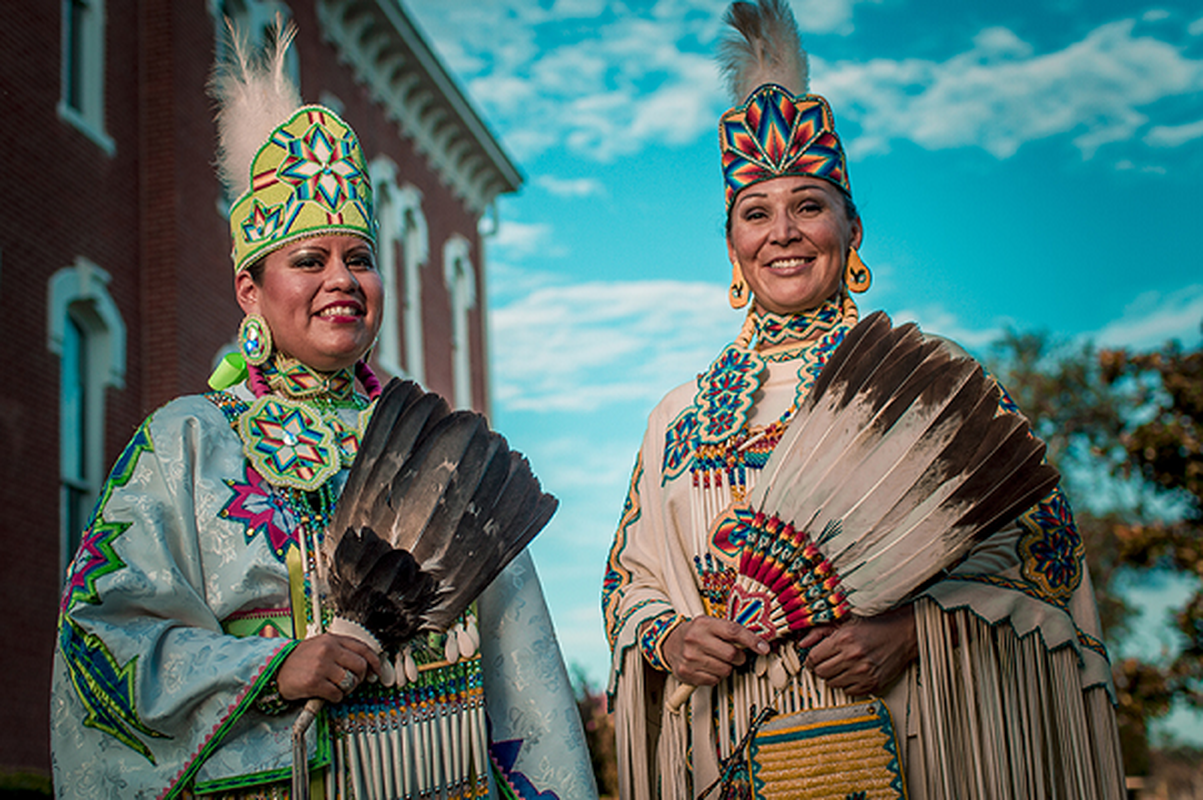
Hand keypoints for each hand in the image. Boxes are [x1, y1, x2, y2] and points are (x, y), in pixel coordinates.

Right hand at [276, 633, 381, 703]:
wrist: (274, 669)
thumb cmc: (298, 659)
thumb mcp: (319, 645)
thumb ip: (341, 650)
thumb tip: (365, 661)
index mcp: (332, 639)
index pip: (363, 648)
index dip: (374, 661)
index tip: (377, 671)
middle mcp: (328, 650)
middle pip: (360, 666)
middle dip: (360, 678)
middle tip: (352, 682)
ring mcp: (321, 666)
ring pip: (350, 681)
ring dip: (346, 689)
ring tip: (336, 688)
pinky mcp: (314, 682)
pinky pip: (337, 694)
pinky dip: (334, 697)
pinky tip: (326, 694)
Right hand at [662, 616, 768, 685]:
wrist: (669, 642)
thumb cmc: (695, 633)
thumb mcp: (710, 624)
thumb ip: (731, 631)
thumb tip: (758, 642)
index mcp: (704, 624)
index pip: (733, 632)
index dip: (752, 641)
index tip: (763, 648)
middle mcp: (695, 639)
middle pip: (731, 655)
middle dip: (739, 657)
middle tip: (735, 655)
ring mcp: (689, 657)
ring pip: (725, 670)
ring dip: (727, 667)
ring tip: (717, 660)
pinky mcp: (686, 673)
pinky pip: (714, 680)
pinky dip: (715, 676)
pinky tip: (708, 667)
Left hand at [798, 605, 916, 695]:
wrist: (902, 634)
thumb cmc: (875, 626)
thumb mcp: (845, 622)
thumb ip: (820, 632)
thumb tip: (802, 643)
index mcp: (843, 640)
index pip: (813, 658)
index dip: (810, 659)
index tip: (813, 660)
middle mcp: (852, 657)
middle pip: (821, 673)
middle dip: (821, 667)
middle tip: (827, 662)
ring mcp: (863, 672)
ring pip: (833, 684)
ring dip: (834, 676)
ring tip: (842, 666)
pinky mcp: (872, 684)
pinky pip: (848, 692)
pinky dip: (847, 684)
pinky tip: (853, 673)